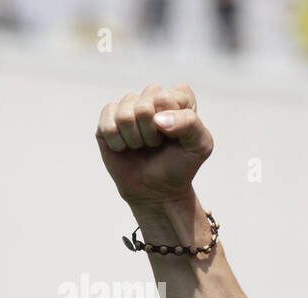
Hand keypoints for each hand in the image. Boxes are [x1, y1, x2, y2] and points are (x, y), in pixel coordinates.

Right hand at [96, 84, 212, 206]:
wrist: (157, 190)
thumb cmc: (180, 165)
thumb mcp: (200, 146)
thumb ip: (190, 124)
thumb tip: (157, 119)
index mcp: (177, 98)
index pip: (172, 96)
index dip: (174, 121)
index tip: (177, 136)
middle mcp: (151, 97)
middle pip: (144, 106)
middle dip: (152, 134)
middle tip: (158, 144)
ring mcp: (128, 106)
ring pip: (125, 115)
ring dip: (136, 140)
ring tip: (143, 146)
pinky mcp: (108, 119)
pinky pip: (108, 125)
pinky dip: (119, 143)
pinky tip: (125, 147)